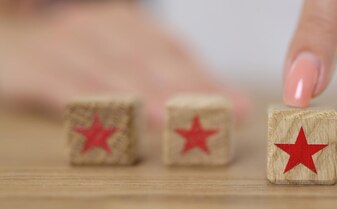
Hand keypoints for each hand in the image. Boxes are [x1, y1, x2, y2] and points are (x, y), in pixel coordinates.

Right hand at [0, 2, 249, 125]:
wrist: (5, 43)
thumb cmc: (73, 56)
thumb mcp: (118, 59)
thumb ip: (163, 78)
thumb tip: (222, 104)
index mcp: (129, 26)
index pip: (176, 54)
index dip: (208, 80)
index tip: (239, 108)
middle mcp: (101, 28)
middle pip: (149, 60)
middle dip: (186, 89)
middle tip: (218, 116)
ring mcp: (65, 43)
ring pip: (112, 70)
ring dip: (145, 95)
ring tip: (174, 120)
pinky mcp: (31, 65)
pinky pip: (63, 84)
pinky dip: (92, 101)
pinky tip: (117, 118)